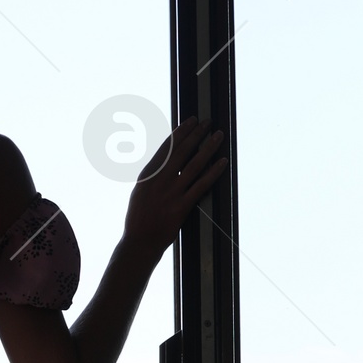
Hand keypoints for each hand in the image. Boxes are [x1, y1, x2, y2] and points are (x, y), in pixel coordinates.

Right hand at [122, 118, 227, 256]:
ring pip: (194, 165)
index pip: (167, 147)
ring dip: (209, 148)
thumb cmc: (139, 218)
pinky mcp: (182, 207)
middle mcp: (159, 181)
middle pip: (182, 151)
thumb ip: (153, 176)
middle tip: (208, 122)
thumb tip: (166, 161)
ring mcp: (171, 193)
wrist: (139, 242)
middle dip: (197, 134)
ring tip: (218, 136)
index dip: (181, 132)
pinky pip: (201, 185)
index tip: (191, 121)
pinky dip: (214, 172)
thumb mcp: (140, 191)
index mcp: (148, 175)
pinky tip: (223, 162)